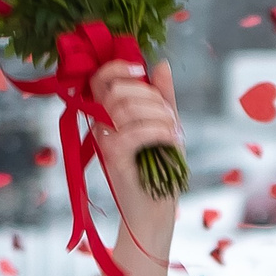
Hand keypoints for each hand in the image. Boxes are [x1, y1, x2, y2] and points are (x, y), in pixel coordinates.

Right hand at [88, 58, 182, 269]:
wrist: (155, 210)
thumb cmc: (160, 170)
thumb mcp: (165, 125)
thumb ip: (163, 96)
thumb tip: (161, 65)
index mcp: (110, 114)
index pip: (102, 79)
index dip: (118, 67)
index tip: (139, 68)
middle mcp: (102, 125)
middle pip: (118, 90)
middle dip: (151, 97)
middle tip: (170, 117)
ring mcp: (105, 141)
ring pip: (127, 108)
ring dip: (160, 116)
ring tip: (173, 132)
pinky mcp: (113, 158)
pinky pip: (133, 132)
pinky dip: (158, 131)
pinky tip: (171, 138)